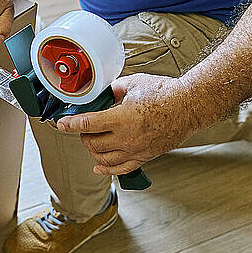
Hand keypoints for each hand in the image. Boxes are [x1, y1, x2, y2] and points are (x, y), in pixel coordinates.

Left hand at [56, 74, 199, 174]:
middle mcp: (127, 137)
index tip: (61, 124)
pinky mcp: (144, 157)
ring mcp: (136, 150)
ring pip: (103, 159)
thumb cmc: (166, 93)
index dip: (70, 124)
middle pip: (92, 144)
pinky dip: (106, 169)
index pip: (87, 124)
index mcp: (122, 118)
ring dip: (93, 150)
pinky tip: (98, 166)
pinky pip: (120, 169)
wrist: (190, 106)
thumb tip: (103, 92)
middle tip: (84, 128)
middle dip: (84, 136)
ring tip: (93, 141)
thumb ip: (114, 89)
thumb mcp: (134, 83)